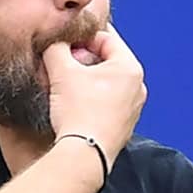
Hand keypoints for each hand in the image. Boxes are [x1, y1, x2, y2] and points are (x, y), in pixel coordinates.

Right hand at [42, 24, 146, 166]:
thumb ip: (56, 47)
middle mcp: (138, 87)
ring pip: (106, 82)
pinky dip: (90, 97)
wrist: (84, 156)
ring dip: (84, 79)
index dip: (81, 36)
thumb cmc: (78, 113)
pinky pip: (106, 102)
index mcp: (130, 68)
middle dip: (82, 59)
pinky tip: (72, 104)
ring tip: (63, 84)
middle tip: (60, 63)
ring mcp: (133, 108)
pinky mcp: (123, 126)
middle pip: (107, 60)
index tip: (64, 42)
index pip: (107, 37)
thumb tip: (54, 42)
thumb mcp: (61, 71)